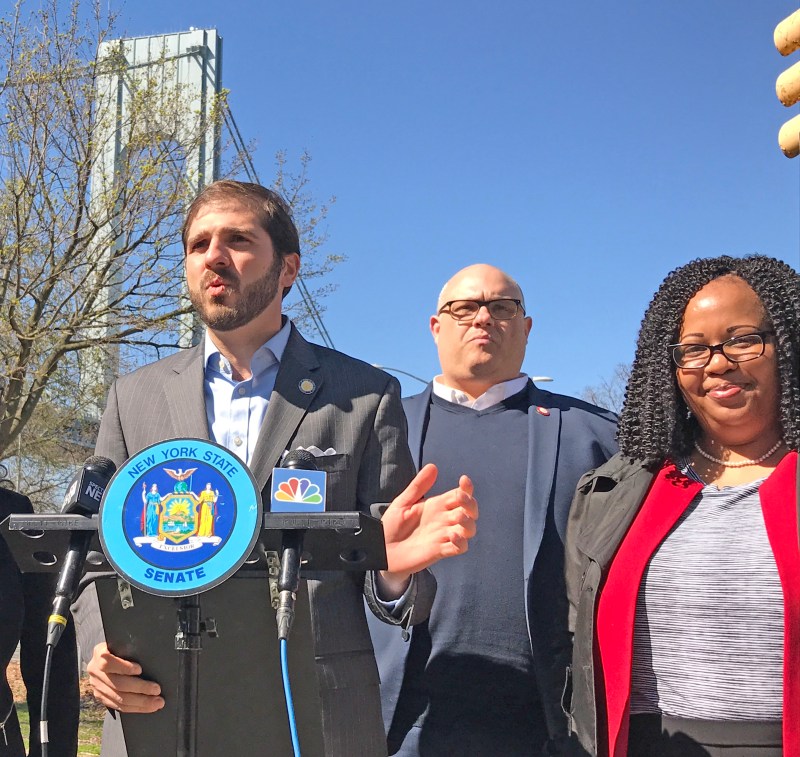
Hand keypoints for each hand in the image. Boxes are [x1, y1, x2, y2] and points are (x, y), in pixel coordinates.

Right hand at [86, 642, 163, 713]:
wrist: (106, 656)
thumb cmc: (121, 647)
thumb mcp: (122, 643)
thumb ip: (131, 648)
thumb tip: (150, 657)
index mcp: (99, 653)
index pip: (108, 663)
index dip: (124, 667)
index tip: (140, 669)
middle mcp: (95, 671)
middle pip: (118, 683)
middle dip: (140, 688)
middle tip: (157, 690)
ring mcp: (96, 686)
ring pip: (119, 698)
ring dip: (140, 702)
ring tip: (157, 702)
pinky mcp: (100, 697)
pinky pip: (118, 706)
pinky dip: (135, 707)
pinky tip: (147, 707)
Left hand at [380, 464, 477, 588]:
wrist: (381, 550)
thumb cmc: (391, 526)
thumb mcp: (403, 502)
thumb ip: (418, 486)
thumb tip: (433, 466)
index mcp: (437, 506)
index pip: (459, 494)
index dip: (467, 488)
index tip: (464, 480)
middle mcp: (444, 520)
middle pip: (469, 510)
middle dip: (470, 503)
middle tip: (461, 499)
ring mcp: (443, 536)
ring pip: (468, 529)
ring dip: (468, 523)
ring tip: (459, 518)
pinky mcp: (440, 551)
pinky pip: (459, 548)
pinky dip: (461, 542)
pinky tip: (452, 536)